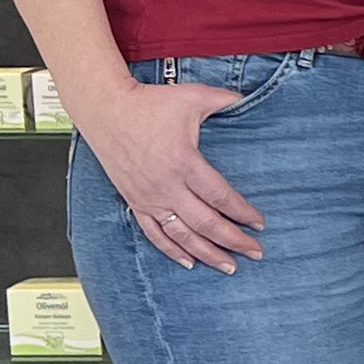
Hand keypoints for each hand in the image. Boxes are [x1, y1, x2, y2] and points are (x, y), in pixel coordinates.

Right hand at [84, 75, 265, 271]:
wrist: (103, 108)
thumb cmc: (147, 103)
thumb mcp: (193, 97)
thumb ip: (225, 99)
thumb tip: (248, 98)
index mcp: (184, 163)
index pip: (221, 197)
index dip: (243, 213)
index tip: (260, 223)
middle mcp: (167, 186)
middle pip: (206, 223)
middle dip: (234, 241)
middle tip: (256, 252)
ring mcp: (149, 197)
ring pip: (183, 236)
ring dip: (208, 253)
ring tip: (229, 266)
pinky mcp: (135, 201)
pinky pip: (155, 233)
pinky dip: (173, 250)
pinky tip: (189, 262)